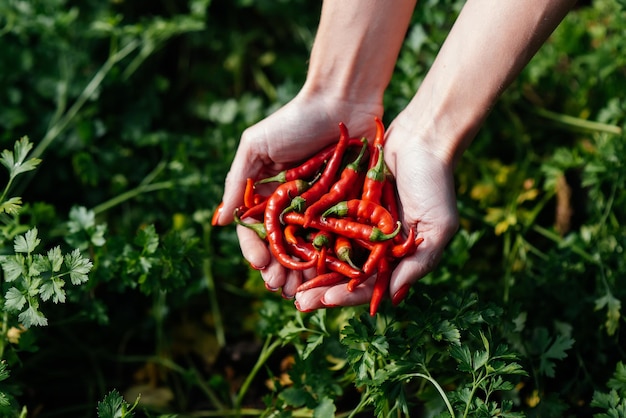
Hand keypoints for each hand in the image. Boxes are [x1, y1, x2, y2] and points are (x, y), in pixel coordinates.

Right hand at [215, 90, 381, 297]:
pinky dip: (331, 259)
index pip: (256, 230)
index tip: (259, 265)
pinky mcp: (347, 207)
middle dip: (278, 269)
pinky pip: (338, 238)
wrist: (342, 101)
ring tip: (300, 290)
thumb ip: (237, 181)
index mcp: (268, 193)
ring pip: (309, 249)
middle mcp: (292, 205)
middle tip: (281, 287)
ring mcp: (320, 209)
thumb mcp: (256, 147)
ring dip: (302, 273)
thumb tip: (219, 221)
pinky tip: (327, 275)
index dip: (255, 250)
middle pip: (282, 247)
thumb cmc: (295, 120)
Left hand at [294, 115, 458, 309]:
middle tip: (299, 301)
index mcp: (396, 254)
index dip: (348, 296)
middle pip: (344, 273)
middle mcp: (374, 243)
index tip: (326, 301)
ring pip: (329, 251)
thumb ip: (418, 262)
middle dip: (322, 289)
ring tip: (284, 281)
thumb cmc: (435, 182)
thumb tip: (394, 298)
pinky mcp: (344, 202)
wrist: (421, 136)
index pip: (370, 283)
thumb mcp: (438, 226)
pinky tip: (287, 243)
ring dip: (309, 267)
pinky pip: (323, 222)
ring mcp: (357, 222)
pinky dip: (307, 233)